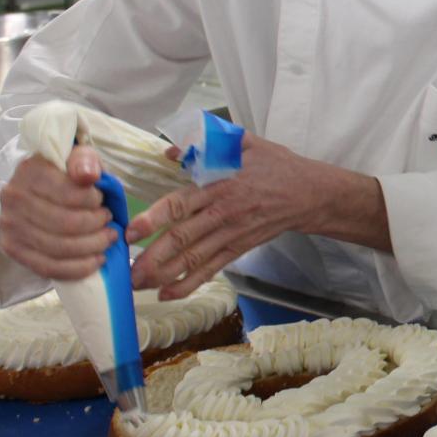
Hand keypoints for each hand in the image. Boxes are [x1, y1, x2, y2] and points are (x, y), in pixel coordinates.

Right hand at [0, 148, 116, 280]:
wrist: (40, 189)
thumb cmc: (67, 173)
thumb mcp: (80, 156)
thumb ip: (85, 160)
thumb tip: (89, 176)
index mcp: (30, 171)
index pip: (69, 194)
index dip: (94, 202)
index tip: (102, 201)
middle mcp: (13, 199)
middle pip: (65, 225)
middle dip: (97, 226)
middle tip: (109, 223)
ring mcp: (10, 227)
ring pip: (58, 248)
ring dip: (92, 247)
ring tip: (107, 239)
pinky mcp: (13, 249)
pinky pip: (48, 267)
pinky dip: (78, 268)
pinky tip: (96, 260)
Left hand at [129, 132, 354, 299]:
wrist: (311, 193)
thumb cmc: (276, 165)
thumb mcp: (246, 143)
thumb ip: (208, 143)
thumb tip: (172, 152)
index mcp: (221, 184)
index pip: (183, 204)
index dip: (155, 218)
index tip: (132, 231)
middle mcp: (224, 213)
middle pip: (183, 238)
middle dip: (152, 257)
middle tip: (125, 272)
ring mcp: (232, 233)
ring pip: (194, 258)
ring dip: (164, 274)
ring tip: (137, 286)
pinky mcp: (239, 247)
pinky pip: (212, 268)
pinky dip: (190, 283)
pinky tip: (168, 294)